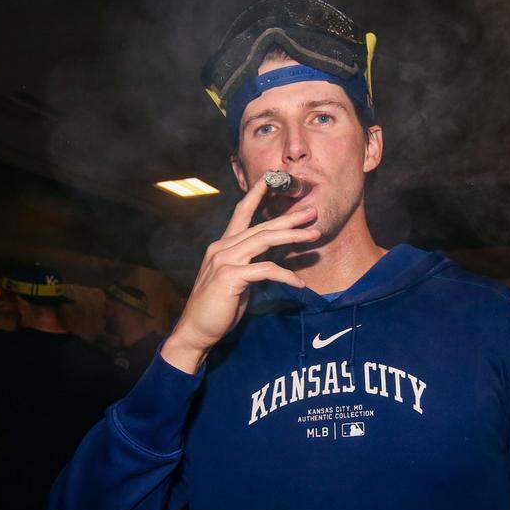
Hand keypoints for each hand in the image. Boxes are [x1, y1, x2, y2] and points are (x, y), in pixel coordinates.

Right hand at [161, 178, 319, 373]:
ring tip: (314, 235)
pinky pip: (265, 270)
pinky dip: (285, 275)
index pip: (241, 212)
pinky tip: (299, 283)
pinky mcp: (229, 276)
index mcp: (222, 246)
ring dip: (292, 237)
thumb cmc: (217, 308)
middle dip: (289, 217)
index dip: (256, 194)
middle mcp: (222, 248)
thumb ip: (249, 266)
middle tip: (312, 211)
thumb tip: (270, 261)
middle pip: (261, 226)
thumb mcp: (235, 281)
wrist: (196, 331)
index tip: (272, 179)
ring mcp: (224, 260)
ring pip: (264, 241)